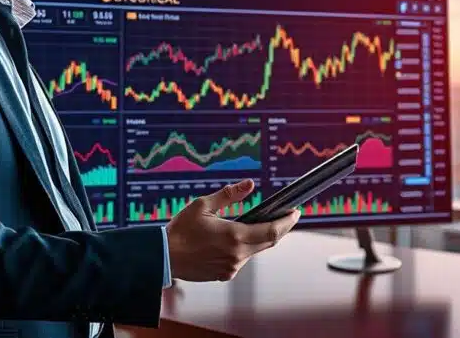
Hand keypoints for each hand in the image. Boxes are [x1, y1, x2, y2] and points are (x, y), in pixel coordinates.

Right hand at [165, 179, 299, 281]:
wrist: (163, 257)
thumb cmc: (180, 230)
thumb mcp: (203, 205)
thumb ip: (229, 195)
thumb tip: (249, 185)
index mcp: (234, 236)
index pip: (272, 231)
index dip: (287, 222)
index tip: (296, 212)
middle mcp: (236, 255)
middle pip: (268, 242)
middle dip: (280, 229)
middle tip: (287, 216)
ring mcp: (231, 267)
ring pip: (254, 251)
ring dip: (259, 238)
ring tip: (259, 223)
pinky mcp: (224, 274)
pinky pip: (241, 259)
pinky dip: (244, 248)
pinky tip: (236, 239)